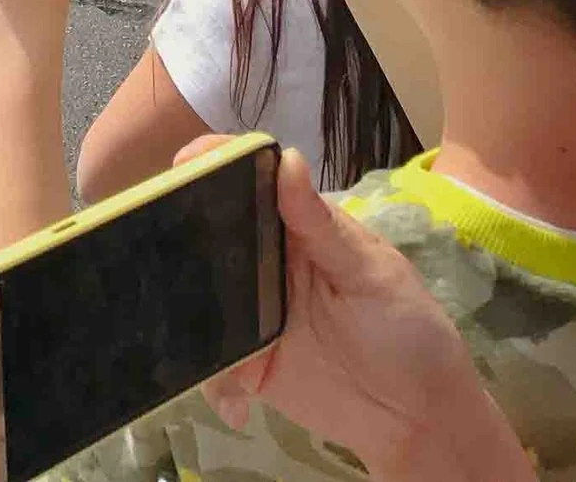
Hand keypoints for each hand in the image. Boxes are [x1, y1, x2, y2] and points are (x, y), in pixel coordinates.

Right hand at [193, 148, 531, 481]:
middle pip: (205, 233)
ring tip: (186, 337)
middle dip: (172, 234)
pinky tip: (236, 406)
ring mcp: (250, 312)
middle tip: (157, 249)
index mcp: (294, 226)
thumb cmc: (407, 331)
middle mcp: (263, 262)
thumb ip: (322, 225)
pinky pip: (208, 361)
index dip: (211, 164)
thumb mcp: (370, 273)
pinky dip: (211, 382)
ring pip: (195, 296)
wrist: (417, 418)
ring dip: (180, 311)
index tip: (181, 167)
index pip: (246, 181)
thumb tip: (287, 158)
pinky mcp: (244, 362)